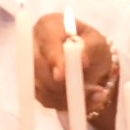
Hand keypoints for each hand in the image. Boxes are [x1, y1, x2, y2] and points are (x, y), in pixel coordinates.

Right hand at [28, 14, 119, 129]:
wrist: (91, 64)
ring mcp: (31, 66)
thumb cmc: (93, 47)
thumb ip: (89, 48)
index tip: (61, 76)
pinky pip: (45, 99)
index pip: (46, 41)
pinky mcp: (35, 86)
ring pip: (41, 86)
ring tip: (93, 94)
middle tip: (87, 91)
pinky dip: (66, 104)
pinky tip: (83, 99)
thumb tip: (80, 59)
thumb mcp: (99, 44)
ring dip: (67, 96)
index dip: (52, 59)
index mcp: (49, 25)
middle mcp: (34, 44)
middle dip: (61, 84)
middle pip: (38, 66)